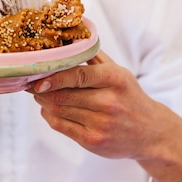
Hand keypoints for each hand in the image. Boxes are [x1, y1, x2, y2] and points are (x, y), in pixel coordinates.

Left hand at [28, 50, 181, 181]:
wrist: (150, 132)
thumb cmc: (128, 95)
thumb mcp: (117, 71)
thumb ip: (92, 56)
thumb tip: (65, 40)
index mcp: (114, 79)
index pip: (78, 75)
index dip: (54, 77)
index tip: (37, 77)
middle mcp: (109, 102)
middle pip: (64, 94)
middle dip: (42, 89)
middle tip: (31, 82)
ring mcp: (101, 124)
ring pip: (59, 110)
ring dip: (43, 101)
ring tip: (38, 93)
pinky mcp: (93, 141)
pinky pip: (61, 126)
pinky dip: (49, 116)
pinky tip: (47, 109)